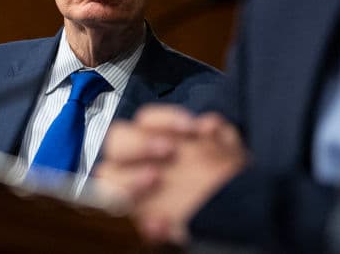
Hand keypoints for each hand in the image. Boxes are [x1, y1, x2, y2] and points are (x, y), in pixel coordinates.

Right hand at [95, 104, 247, 244]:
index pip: (145, 119)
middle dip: (139, 142)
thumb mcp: (230, 153)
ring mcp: (134, 190)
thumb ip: (220, 134)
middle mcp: (140, 162)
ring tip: (155, 179)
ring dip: (126, 177)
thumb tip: (208, 125)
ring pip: (106, 175)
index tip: (190, 128)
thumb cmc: (225, 181)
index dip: (164, 119)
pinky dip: (137, 218)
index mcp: (158, 140)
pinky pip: (118, 217)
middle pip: (117, 140)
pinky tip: (160, 221)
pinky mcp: (137, 219)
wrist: (232, 216)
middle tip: (167, 150)